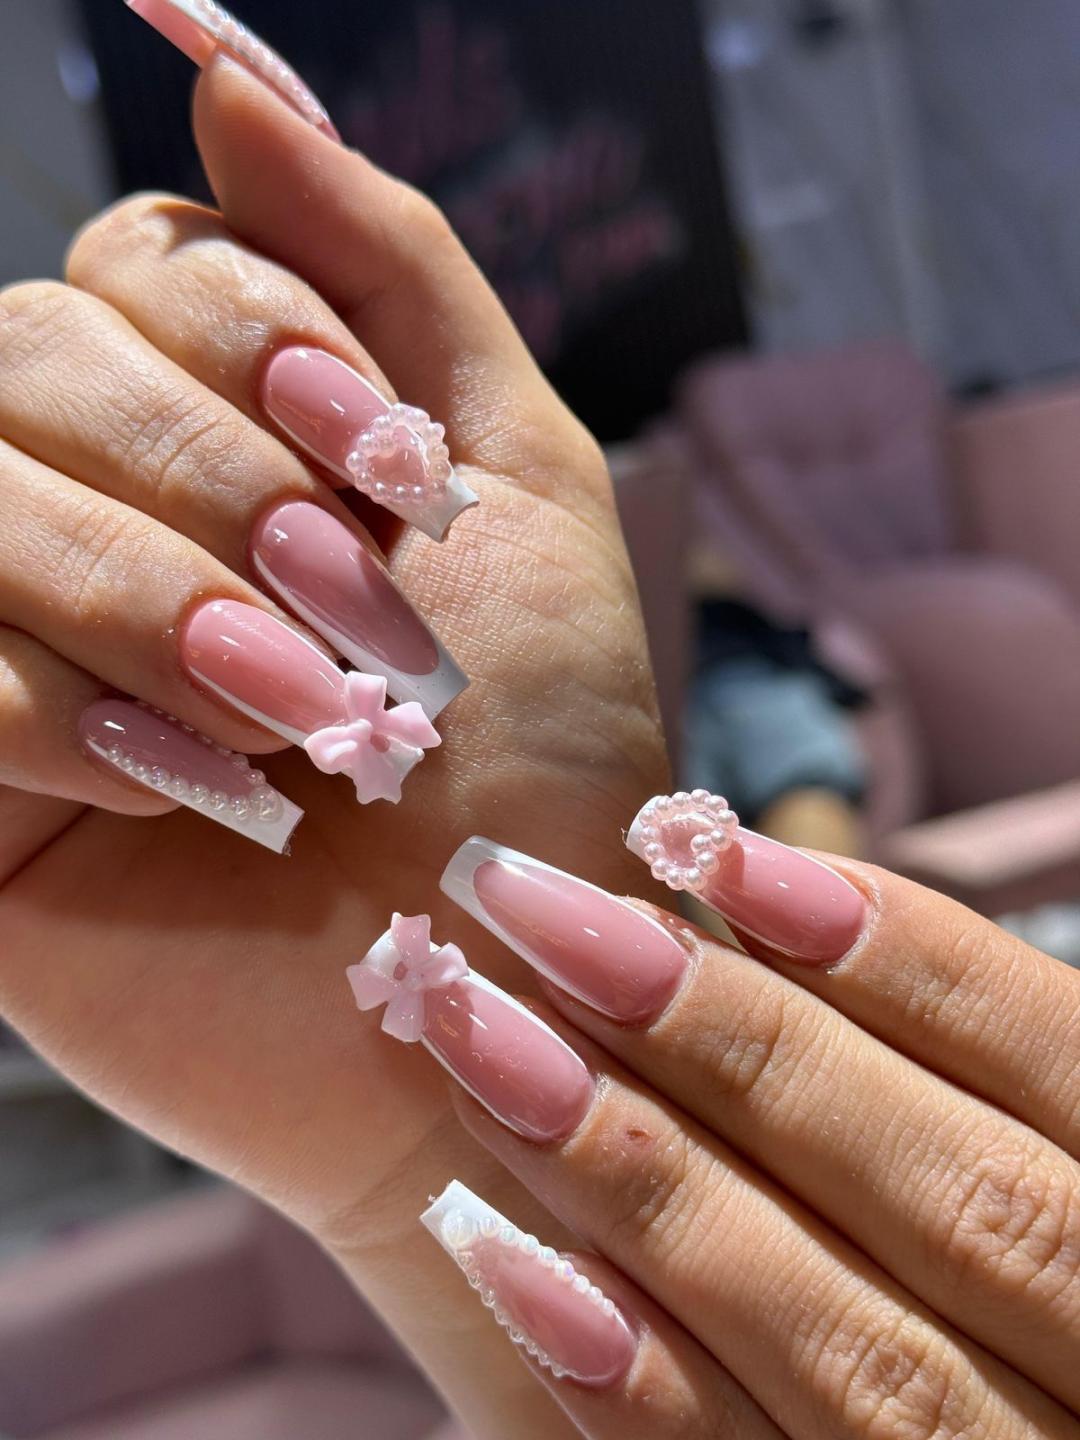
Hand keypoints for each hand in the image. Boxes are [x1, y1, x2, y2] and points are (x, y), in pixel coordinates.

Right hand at [0, 51, 664, 1438]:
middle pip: (29, 357)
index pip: (132, 266)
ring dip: (155, 595)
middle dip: (216, 478)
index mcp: (216, 422)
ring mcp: (9, 637)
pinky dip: (66, 714)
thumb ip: (382, 260)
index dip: (249, 336)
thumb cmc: (537, 732)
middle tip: (361, 613)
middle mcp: (90, 504)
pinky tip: (199, 793)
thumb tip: (215, 66)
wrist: (518, 964)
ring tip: (307, 719)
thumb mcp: (511, 468)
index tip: (384, 455)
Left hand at [410, 810, 1079, 1436]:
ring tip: (482, 1038)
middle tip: (533, 908)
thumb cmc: (1006, 1232)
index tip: (707, 846)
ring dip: (647, 1178)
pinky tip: (509, 1262)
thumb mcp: (1022, 1141)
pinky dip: (641, 1389)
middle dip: (729, 1038)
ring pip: (852, 1342)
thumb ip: (942, 1074)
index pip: (1051, 1062)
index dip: (895, 951)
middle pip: (946, 1192)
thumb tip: (753, 897)